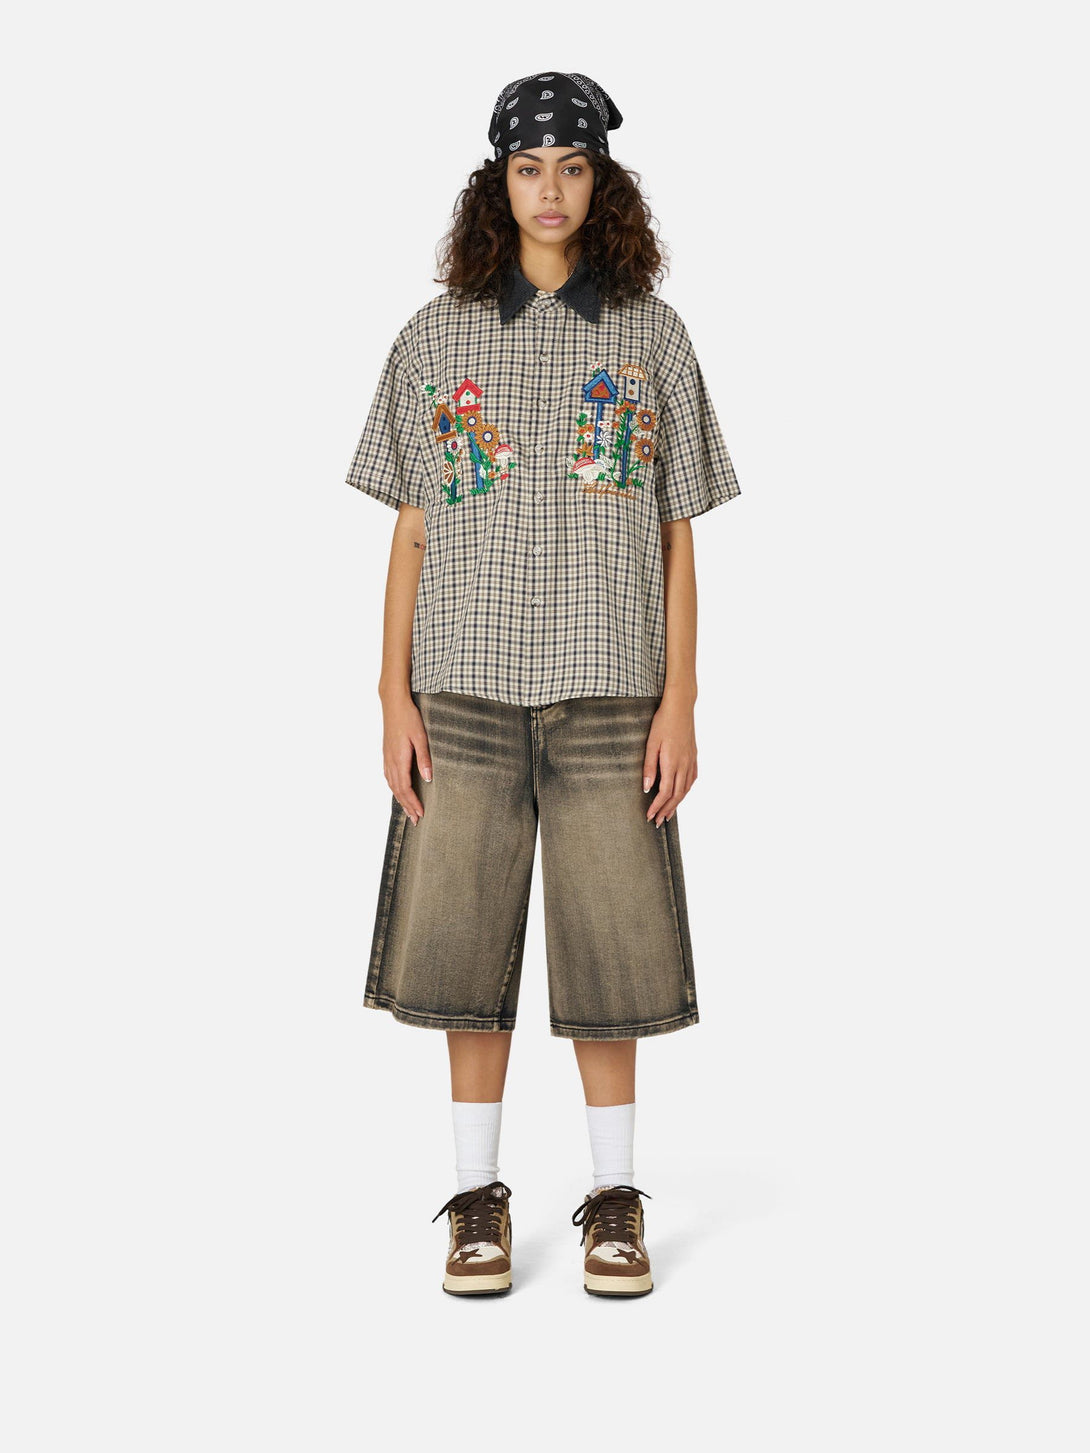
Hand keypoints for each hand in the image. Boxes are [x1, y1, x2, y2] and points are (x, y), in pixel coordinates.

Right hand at [382, 694, 431, 824]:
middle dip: (407, 806)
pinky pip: (389, 777)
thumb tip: (428, 778)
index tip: (421, 814)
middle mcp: (390, 761)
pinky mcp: (387, 754)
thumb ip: (424, 758)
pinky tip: (398, 791)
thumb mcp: (421, 737)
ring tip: (408, 811)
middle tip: (415, 821)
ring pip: (392, 785)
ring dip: (400, 800)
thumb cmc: (409, 718)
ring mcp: (387, 758)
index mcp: (399, 759)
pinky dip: (395, 788)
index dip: (413, 803)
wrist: (393, 703)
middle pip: (398, 790)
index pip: (405, 788)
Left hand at [642, 694, 696, 826]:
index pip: (665, 792)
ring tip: (668, 814)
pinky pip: (691, 780)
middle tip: (658, 822)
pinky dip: (685, 791)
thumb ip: (649, 767)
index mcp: (672, 763)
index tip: (649, 815)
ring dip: (676, 804)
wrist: (681, 707)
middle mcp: (684, 765)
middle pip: (676, 795)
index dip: (657, 806)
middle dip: (666, 810)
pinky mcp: (694, 756)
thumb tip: (646, 787)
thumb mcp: (651, 744)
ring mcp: (691, 761)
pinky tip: (681, 795)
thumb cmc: (663, 723)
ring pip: (685, 789)